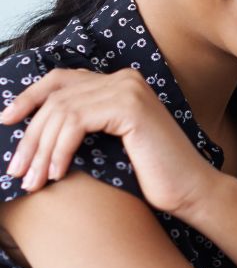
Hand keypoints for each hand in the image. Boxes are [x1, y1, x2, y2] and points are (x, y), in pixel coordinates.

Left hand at [0, 68, 215, 216]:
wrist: (188, 189)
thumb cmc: (149, 175)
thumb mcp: (107, 146)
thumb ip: (83, 127)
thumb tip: (34, 132)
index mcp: (119, 82)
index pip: (61, 79)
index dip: (29, 97)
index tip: (5, 121)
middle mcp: (124, 78)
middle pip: (56, 97)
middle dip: (29, 137)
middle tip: (15, 171)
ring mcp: (128, 89)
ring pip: (61, 110)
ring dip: (39, 149)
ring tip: (32, 181)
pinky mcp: (130, 106)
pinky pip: (76, 122)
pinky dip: (59, 149)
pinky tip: (57, 174)